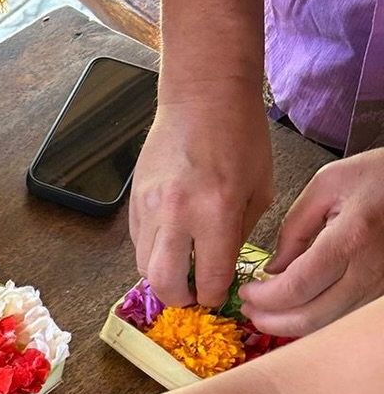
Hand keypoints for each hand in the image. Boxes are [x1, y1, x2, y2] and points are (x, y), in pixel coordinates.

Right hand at [129, 91, 273, 308]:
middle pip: (164, 283)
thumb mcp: (259, 189)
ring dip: (164, 275)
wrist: (202, 96)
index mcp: (215, 211)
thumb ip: (240, 234)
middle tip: (193, 292)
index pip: (209, 278)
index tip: (218, 293)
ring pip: (144, 267)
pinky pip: (138, 243)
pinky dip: (154, 251)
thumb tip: (221, 266)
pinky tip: (171, 239)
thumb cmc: (239, 135)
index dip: (215, 295)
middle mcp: (176, 213)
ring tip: (182, 266)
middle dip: (180, 297)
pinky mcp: (134, 201)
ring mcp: (149, 207)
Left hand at [239, 148, 383, 334]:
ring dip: (290, 324)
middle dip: (270, 319)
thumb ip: (294, 228)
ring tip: (267, 310)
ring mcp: (377, 287)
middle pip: (309, 318)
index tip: (245, 291)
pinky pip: (341, 318)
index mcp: (351, 239)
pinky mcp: (379, 293)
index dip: (263, 298)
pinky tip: (296, 307)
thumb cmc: (380, 177)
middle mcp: (368, 270)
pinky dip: (313, 318)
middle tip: (249, 309)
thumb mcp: (328, 184)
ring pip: (325, 325)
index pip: (296, 288)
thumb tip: (272, 268)